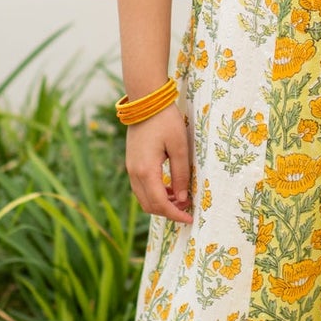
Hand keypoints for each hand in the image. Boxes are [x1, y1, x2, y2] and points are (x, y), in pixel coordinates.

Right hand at [126, 103, 193, 224]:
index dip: (175, 215)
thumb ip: (181, 174)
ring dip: (161, 203)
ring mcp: (130, 168)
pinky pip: (141, 187)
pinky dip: (155, 193)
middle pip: (149, 205)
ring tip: (181, 199)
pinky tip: (170, 188)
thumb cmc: (165, 121)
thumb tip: (182, 198)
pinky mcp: (131, 163)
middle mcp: (134, 173)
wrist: (146, 101)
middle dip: (168, 212)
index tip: (190, 219)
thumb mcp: (180, 147)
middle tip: (188, 209)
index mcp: (146, 171)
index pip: (159, 204)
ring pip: (143, 197)